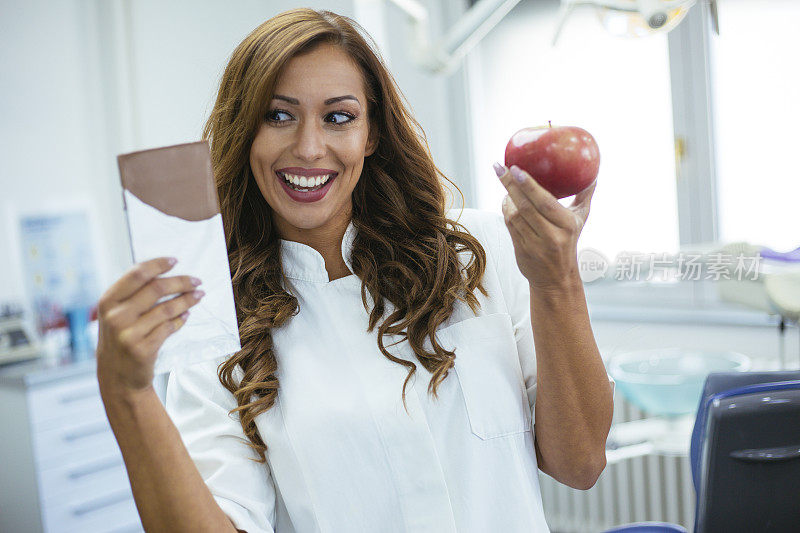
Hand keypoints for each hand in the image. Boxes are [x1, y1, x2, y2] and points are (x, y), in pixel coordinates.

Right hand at [96, 257, 203, 396]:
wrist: (117, 378)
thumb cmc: (119, 340)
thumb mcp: (115, 316)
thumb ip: (131, 296)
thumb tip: (162, 273)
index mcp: (108, 302)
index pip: (137, 274)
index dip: (158, 265)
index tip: (175, 260)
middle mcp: (115, 316)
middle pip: (156, 288)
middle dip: (181, 282)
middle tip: (197, 280)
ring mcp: (128, 334)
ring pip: (167, 308)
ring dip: (187, 300)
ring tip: (199, 295)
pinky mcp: (143, 349)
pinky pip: (169, 327)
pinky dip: (181, 319)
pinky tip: (187, 314)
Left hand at [494, 163, 595, 289]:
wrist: (556, 278)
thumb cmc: (568, 242)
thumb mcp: (580, 221)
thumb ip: (584, 197)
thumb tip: (592, 176)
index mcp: (567, 225)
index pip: (545, 202)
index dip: (528, 185)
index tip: (516, 169)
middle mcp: (551, 236)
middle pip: (526, 206)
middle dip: (510, 185)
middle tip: (500, 168)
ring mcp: (534, 245)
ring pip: (514, 216)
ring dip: (506, 198)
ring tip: (505, 184)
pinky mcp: (521, 251)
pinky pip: (509, 226)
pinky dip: (505, 211)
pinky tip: (506, 200)